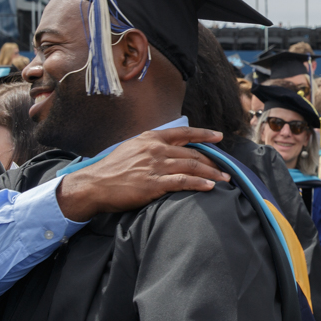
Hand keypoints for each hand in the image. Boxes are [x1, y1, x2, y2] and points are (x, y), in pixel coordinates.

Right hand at [56, 126, 227, 221]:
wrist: (94, 184)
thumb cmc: (111, 169)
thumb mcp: (130, 148)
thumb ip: (150, 147)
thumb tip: (166, 148)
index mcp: (150, 138)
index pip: (184, 133)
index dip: (204, 134)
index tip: (218, 137)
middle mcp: (155, 149)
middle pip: (192, 152)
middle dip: (213, 160)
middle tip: (226, 168)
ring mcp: (155, 166)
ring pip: (192, 166)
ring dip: (212, 173)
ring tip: (225, 179)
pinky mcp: (153, 184)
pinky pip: (182, 182)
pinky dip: (199, 183)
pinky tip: (210, 187)